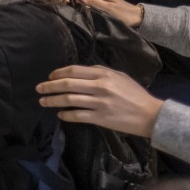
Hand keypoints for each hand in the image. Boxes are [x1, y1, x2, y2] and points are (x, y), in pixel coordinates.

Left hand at [37, 65, 164, 137]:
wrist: (150, 114)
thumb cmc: (135, 94)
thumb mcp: (119, 76)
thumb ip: (100, 72)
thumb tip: (80, 72)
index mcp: (103, 74)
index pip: (74, 71)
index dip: (58, 73)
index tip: (49, 76)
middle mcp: (99, 86)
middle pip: (67, 84)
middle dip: (50, 86)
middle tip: (39, 89)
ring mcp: (99, 103)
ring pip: (69, 100)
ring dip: (53, 100)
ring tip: (43, 102)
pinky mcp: (101, 118)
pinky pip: (78, 116)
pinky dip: (66, 115)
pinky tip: (60, 115)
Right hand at [75, 0, 143, 28]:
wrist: (137, 17)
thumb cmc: (124, 14)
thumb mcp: (108, 9)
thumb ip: (94, 2)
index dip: (72, 0)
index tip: (66, 9)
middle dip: (76, 4)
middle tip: (72, 14)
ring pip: (84, 0)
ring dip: (81, 7)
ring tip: (77, 15)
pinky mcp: (100, 2)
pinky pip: (88, 3)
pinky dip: (86, 8)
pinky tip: (84, 14)